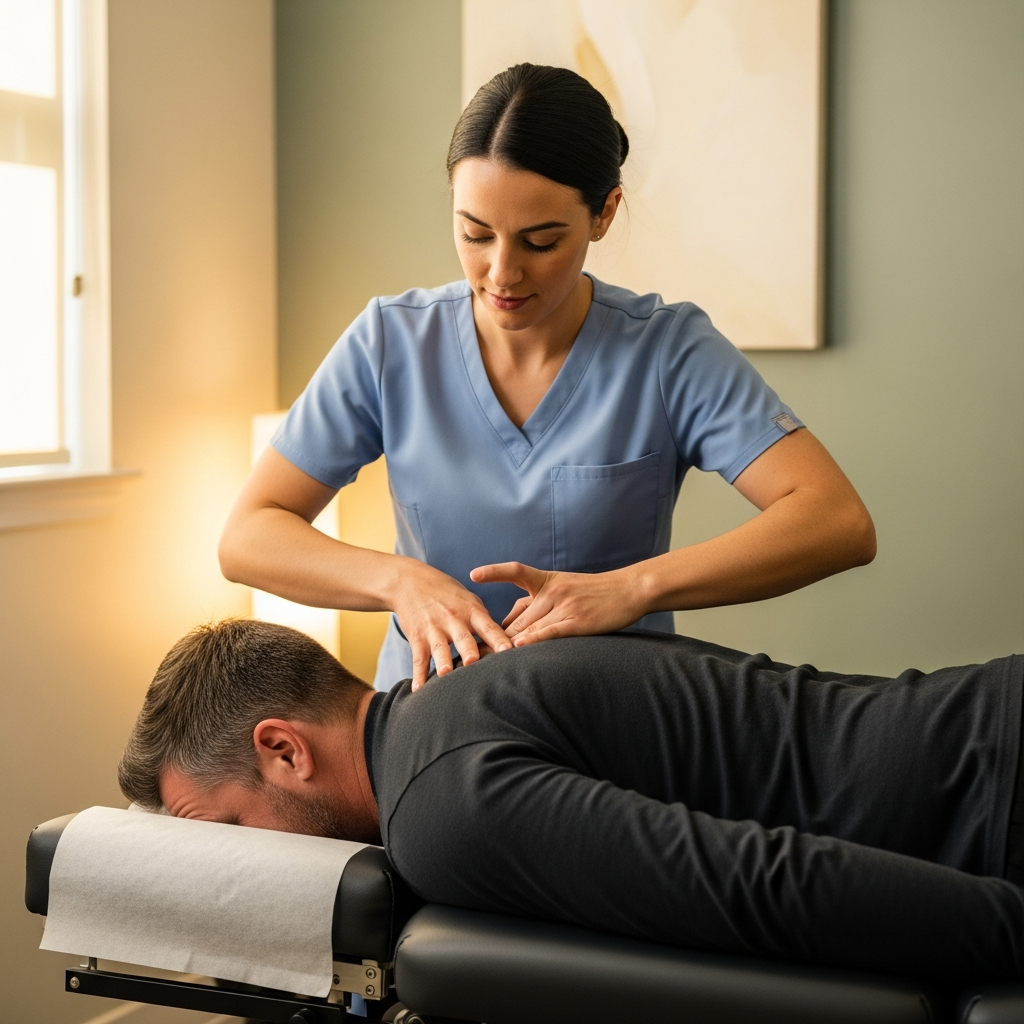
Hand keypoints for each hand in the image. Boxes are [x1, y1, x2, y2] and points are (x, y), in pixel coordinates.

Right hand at [389, 558, 512, 689]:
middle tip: (475, 663)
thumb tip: (507, 646)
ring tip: (445, 676)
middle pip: (464, 639)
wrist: (411, 582)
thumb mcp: (469, 600)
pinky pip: (419, 658)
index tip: (509, 651)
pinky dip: (418, 675)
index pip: (488, 627)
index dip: (498, 639)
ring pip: (440, 649)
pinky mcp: (417, 637)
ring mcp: (434, 628)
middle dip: (470, 651)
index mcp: (471, 611)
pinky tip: (418, 690)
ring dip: (443, 662)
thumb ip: (485, 623)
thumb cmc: (448, 594)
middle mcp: (453, 619)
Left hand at [469, 562, 645, 646]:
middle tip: (473, 651)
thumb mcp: (562, 587)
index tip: (473, 574)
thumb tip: (506, 622)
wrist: (629, 590)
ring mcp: (565, 606)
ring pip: (530, 627)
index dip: (494, 572)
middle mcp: (553, 591)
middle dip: (495, 636)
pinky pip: (551, 632)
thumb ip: (534, 602)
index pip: (516, 571)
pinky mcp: (578, 622)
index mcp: (546, 580)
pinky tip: (519, 648)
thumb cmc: (593, 592)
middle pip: (517, 617)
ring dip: (508, 646)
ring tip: (487, 660)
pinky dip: (534, 640)